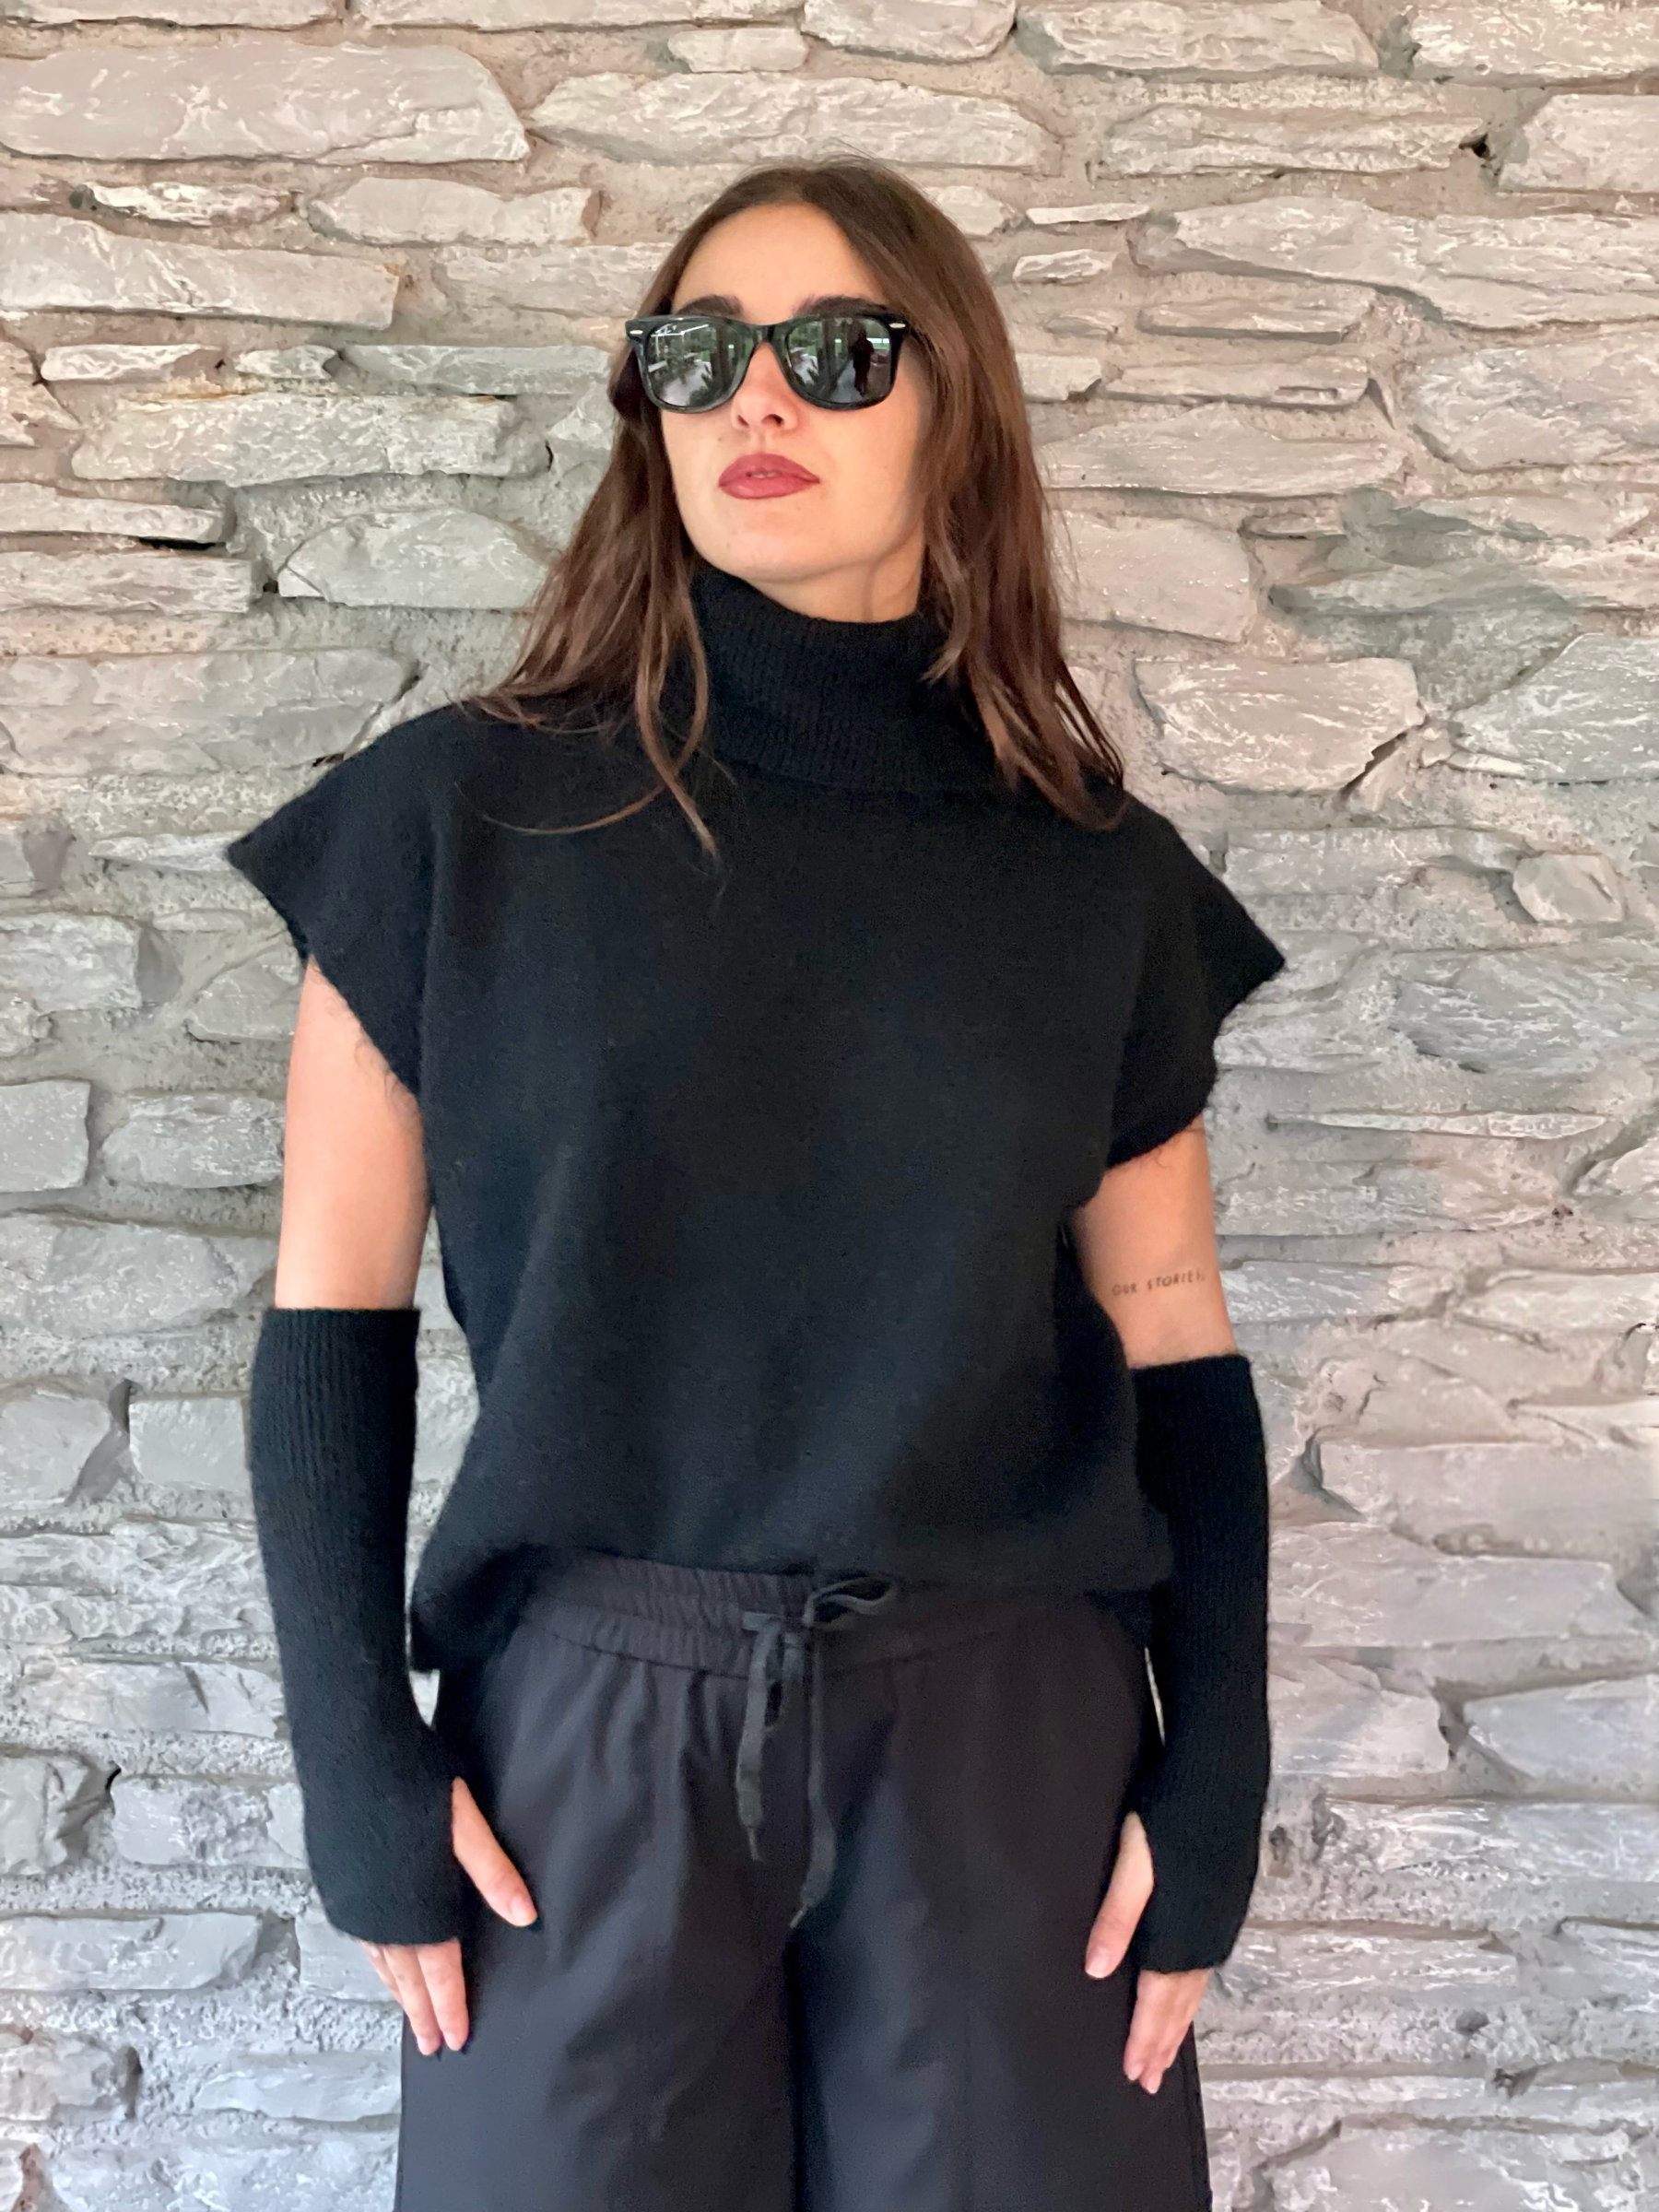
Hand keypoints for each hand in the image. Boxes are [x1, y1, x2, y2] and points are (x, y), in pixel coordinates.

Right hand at [358, 1777, 535, 2055]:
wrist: (351, 1753)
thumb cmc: (414, 1783)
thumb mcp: (464, 1825)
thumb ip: (494, 1873)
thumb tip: (527, 1917)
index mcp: (419, 1907)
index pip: (441, 1972)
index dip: (451, 2006)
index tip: (457, 2040)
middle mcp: (383, 1917)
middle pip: (408, 1978)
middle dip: (423, 2013)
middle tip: (432, 2047)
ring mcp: (355, 1904)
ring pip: (381, 1963)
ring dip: (398, 1991)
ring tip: (410, 2015)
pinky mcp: (337, 1886)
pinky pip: (362, 1942)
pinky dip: (377, 1963)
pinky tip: (382, 1964)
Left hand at [1082, 1807, 1210, 2094]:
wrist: (1224, 1774)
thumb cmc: (1170, 1811)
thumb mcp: (1133, 1859)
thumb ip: (1116, 1915)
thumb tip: (1094, 1970)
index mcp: (1180, 1931)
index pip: (1156, 1999)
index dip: (1144, 2037)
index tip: (1134, 2074)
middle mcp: (1206, 1937)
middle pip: (1179, 2004)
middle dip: (1161, 2044)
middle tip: (1148, 2082)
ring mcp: (1221, 1923)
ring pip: (1196, 1989)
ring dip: (1178, 2025)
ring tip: (1165, 2056)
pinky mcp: (1228, 1907)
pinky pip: (1207, 1969)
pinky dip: (1192, 1995)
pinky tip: (1185, 1998)